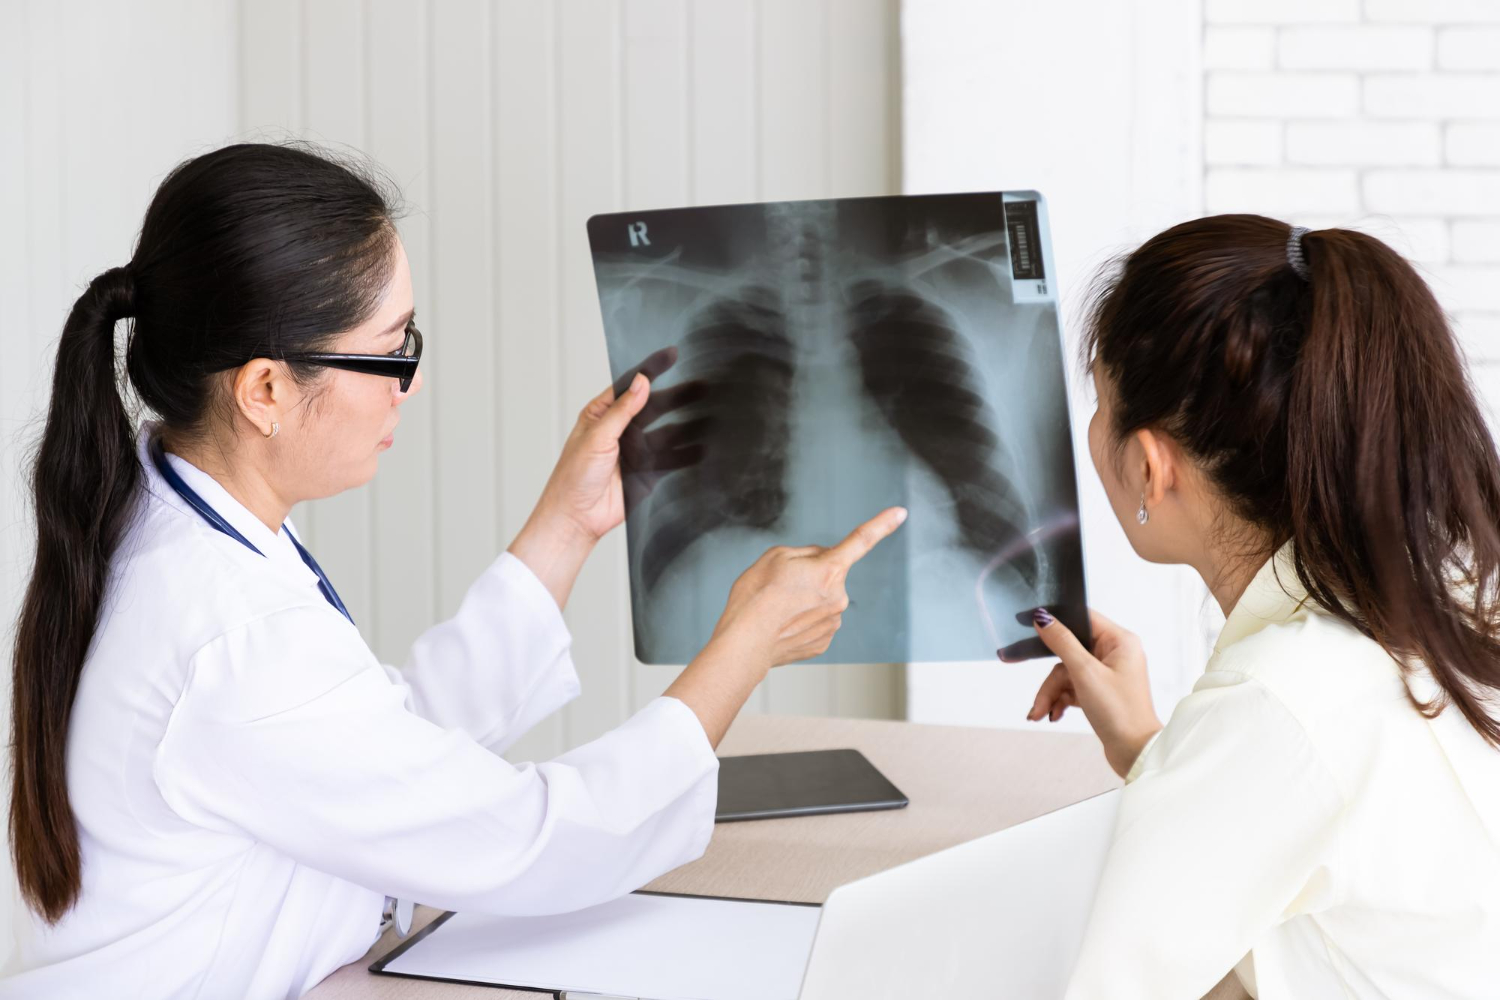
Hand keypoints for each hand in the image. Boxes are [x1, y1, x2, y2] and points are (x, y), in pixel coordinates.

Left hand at [531, 347, 698, 544]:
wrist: (576, 517)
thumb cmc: (573, 476)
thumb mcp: (597, 436)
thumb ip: (622, 410)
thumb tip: (641, 381)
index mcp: (603, 414)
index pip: (631, 386)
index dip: (652, 370)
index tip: (673, 354)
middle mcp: (622, 430)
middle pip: (655, 408)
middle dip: (678, 397)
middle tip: (703, 387)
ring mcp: (636, 452)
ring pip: (668, 433)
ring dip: (688, 425)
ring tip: (711, 417)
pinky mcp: (647, 473)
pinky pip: (671, 459)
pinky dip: (687, 454)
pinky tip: (703, 447)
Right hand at [711, 506, 908, 667]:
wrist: (744, 645)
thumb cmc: (755, 599)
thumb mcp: (774, 557)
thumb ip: (805, 553)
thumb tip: (819, 560)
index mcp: (828, 570)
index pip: (861, 540)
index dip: (882, 524)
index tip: (900, 513)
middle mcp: (838, 597)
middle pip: (829, 575)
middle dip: (810, 576)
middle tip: (780, 587)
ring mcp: (832, 623)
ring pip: (821, 600)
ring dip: (803, 600)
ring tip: (777, 609)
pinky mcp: (823, 643)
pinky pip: (815, 622)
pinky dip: (800, 621)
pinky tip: (782, 625)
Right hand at [1022, 608, 1162, 778]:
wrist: (1135, 753)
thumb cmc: (1120, 712)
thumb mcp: (1085, 673)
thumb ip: (1062, 642)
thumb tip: (1043, 618)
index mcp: (1120, 641)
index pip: (1083, 619)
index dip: (1057, 621)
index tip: (1031, 625)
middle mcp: (1116, 654)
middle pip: (1069, 651)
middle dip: (1050, 676)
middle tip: (1030, 682)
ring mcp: (1108, 674)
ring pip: (1067, 673)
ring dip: (1051, 693)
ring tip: (1040, 713)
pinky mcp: (1101, 691)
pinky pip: (1072, 687)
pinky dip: (1060, 700)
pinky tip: (1052, 714)